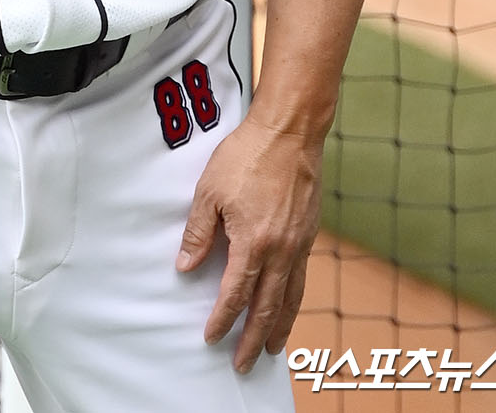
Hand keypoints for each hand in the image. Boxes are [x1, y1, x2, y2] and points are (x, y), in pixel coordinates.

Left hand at [176, 111, 322, 372]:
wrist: (290, 132)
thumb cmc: (247, 155)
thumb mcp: (209, 190)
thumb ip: (199, 232)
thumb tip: (186, 265)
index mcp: (253, 242)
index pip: (235, 293)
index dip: (222, 318)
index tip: (211, 336)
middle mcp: (280, 251)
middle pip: (266, 306)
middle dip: (253, 338)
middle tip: (244, 364)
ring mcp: (299, 244)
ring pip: (289, 297)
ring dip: (278, 326)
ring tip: (271, 347)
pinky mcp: (309, 233)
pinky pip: (302, 278)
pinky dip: (294, 300)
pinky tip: (287, 305)